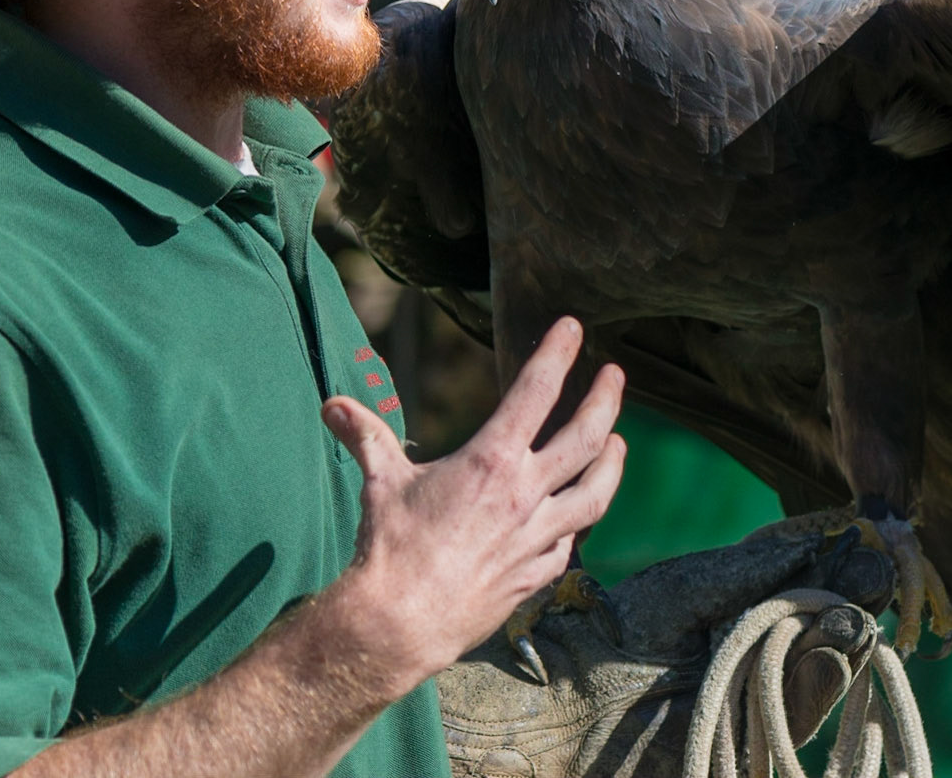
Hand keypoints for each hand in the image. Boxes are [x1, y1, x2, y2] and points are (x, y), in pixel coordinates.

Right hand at [321, 316, 625, 691]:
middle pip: (585, 437)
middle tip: (615, 376)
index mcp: (491, 460)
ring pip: (594, 494)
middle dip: (605, 400)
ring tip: (619, 442)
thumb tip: (332, 405)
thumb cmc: (390, 548)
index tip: (573, 328)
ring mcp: (537, 538)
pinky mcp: (537, 575)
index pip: (535, 391)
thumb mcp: (380, 480)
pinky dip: (576, 523)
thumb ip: (365, 436)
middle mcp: (525, 495)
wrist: (400, 622)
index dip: (557, 353)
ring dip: (612, 464)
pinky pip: (569, 543)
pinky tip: (575, 515)